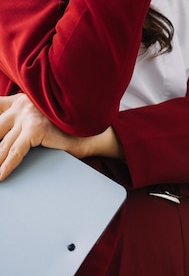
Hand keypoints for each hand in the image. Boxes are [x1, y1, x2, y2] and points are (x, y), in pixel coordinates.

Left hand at [0, 94, 122, 180]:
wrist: (93, 132)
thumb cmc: (69, 128)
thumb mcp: (42, 119)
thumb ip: (23, 121)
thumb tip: (5, 141)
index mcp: (22, 99)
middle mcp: (23, 104)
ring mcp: (28, 116)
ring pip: (2, 144)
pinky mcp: (36, 129)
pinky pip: (15, 152)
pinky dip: (6, 166)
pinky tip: (1, 175)